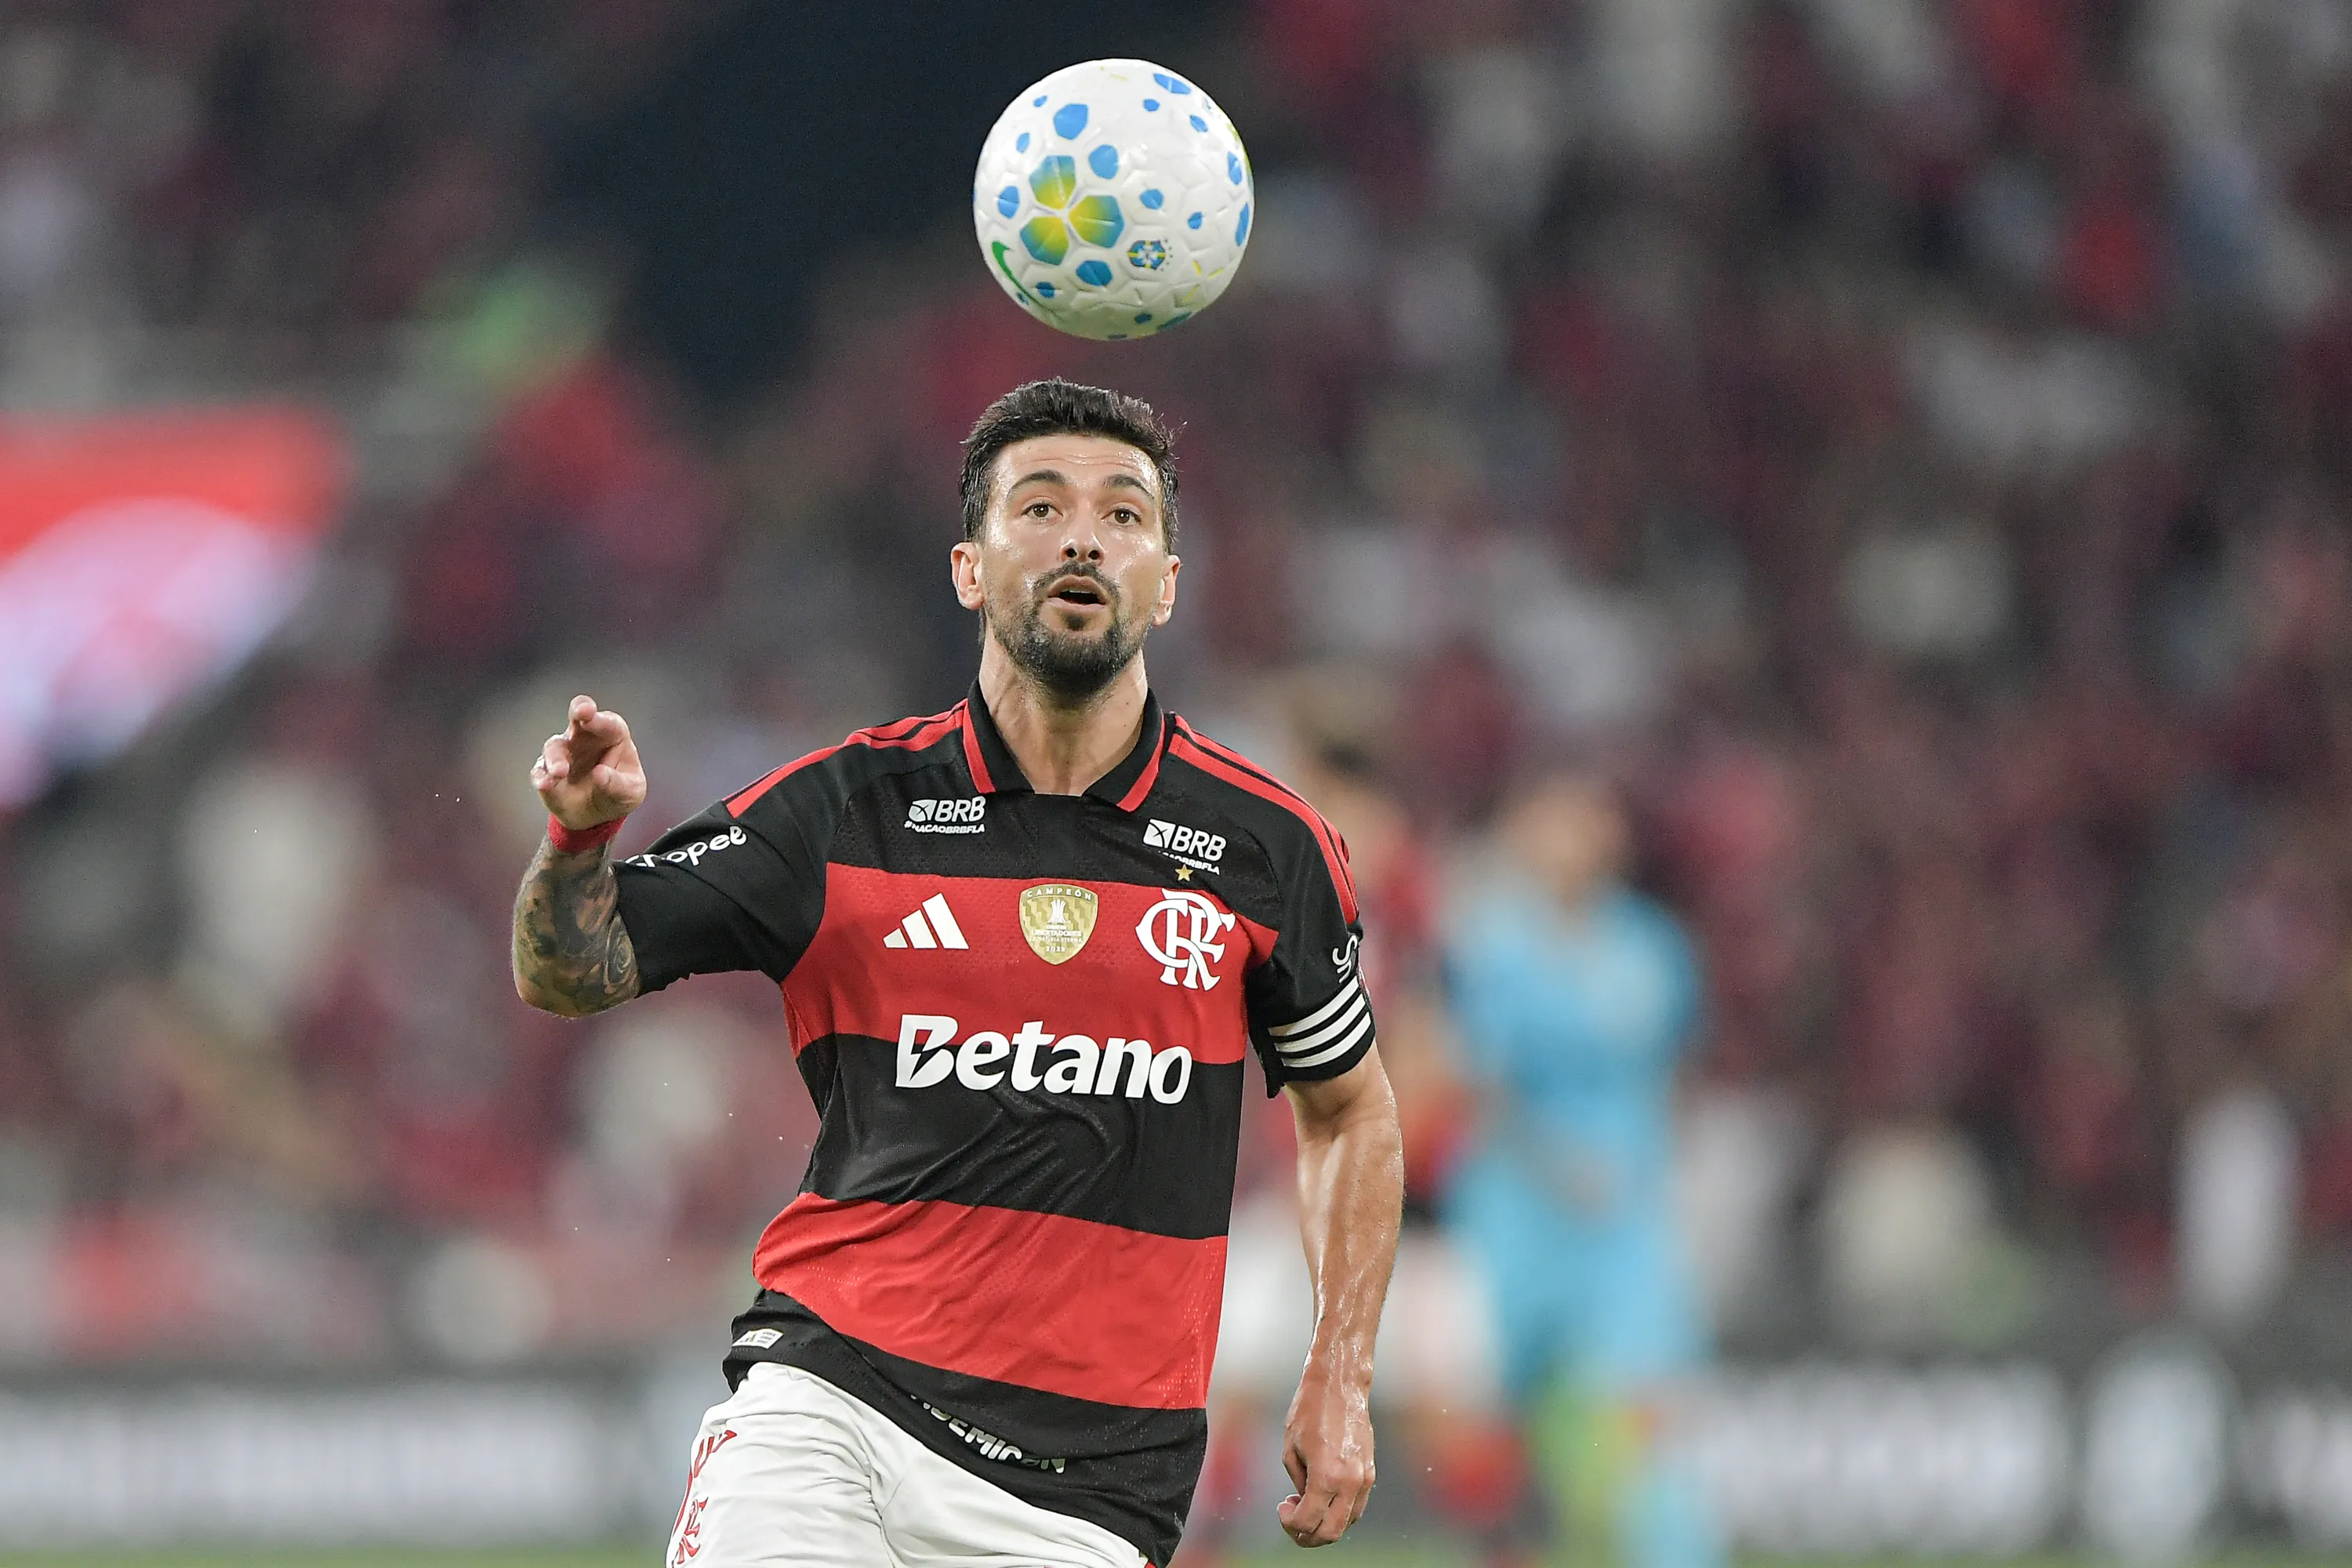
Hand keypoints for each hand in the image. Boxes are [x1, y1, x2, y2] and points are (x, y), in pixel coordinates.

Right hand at [531, 695, 646, 832]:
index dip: (600, 719)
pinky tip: (544, 784)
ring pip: (555, 746)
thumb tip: (600, 773)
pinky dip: (541, 776)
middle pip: (579, 717)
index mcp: (611, 736)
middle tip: (581, 711)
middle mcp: (584, 738)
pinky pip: (540, 771)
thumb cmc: (618, 794)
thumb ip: (619, 784)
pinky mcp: (546, 772)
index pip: (609, 723)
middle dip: (579, 710)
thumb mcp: (630, 793)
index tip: (591, 716)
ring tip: (560, 772)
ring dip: (556, 757)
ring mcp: (563, 753)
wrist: (597, 817)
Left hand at [1276, 1360, 1374, 1546]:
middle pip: (1331, 1533)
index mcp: (1327, 1476)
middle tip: (1292, 1522)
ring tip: (1307, 1506)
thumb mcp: (1291, 1448)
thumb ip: (1299, 1482)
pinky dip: (1340, 1511)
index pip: (1307, 1521)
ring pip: (1347, 1522)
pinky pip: (1357, 1506)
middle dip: (1308, 1536)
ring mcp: (1365, 1478)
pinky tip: (1324, 1498)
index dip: (1289, 1522)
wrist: (1340, 1385)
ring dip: (1325, 1524)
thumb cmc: (1310, 1410)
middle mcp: (1350, 1482)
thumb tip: (1304, 1502)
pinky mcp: (1371, 1472)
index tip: (1281, 1507)